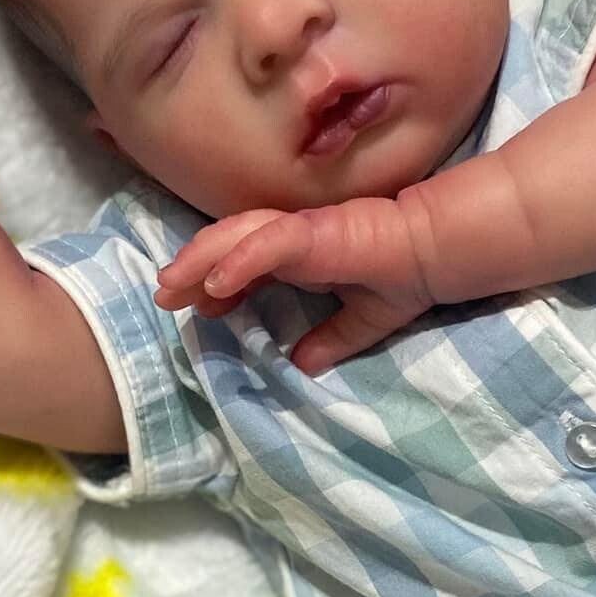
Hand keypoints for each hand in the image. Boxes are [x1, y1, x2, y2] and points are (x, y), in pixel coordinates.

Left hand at [154, 197, 434, 372]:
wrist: (432, 255)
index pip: (244, 262)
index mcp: (299, 254)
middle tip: (163, 295)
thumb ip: (332, 341)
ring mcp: (300, 230)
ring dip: (200, 259)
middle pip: (228, 245)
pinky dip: (238, 260)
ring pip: (236, 235)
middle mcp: (291, 237)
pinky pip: (268, 241)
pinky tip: (216, 284)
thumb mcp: (361, 322)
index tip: (196, 310)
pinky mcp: (313, 231)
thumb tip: (304, 366)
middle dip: (192, 268)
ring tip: (171, 285)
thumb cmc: (401, 278)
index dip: (216, 283)